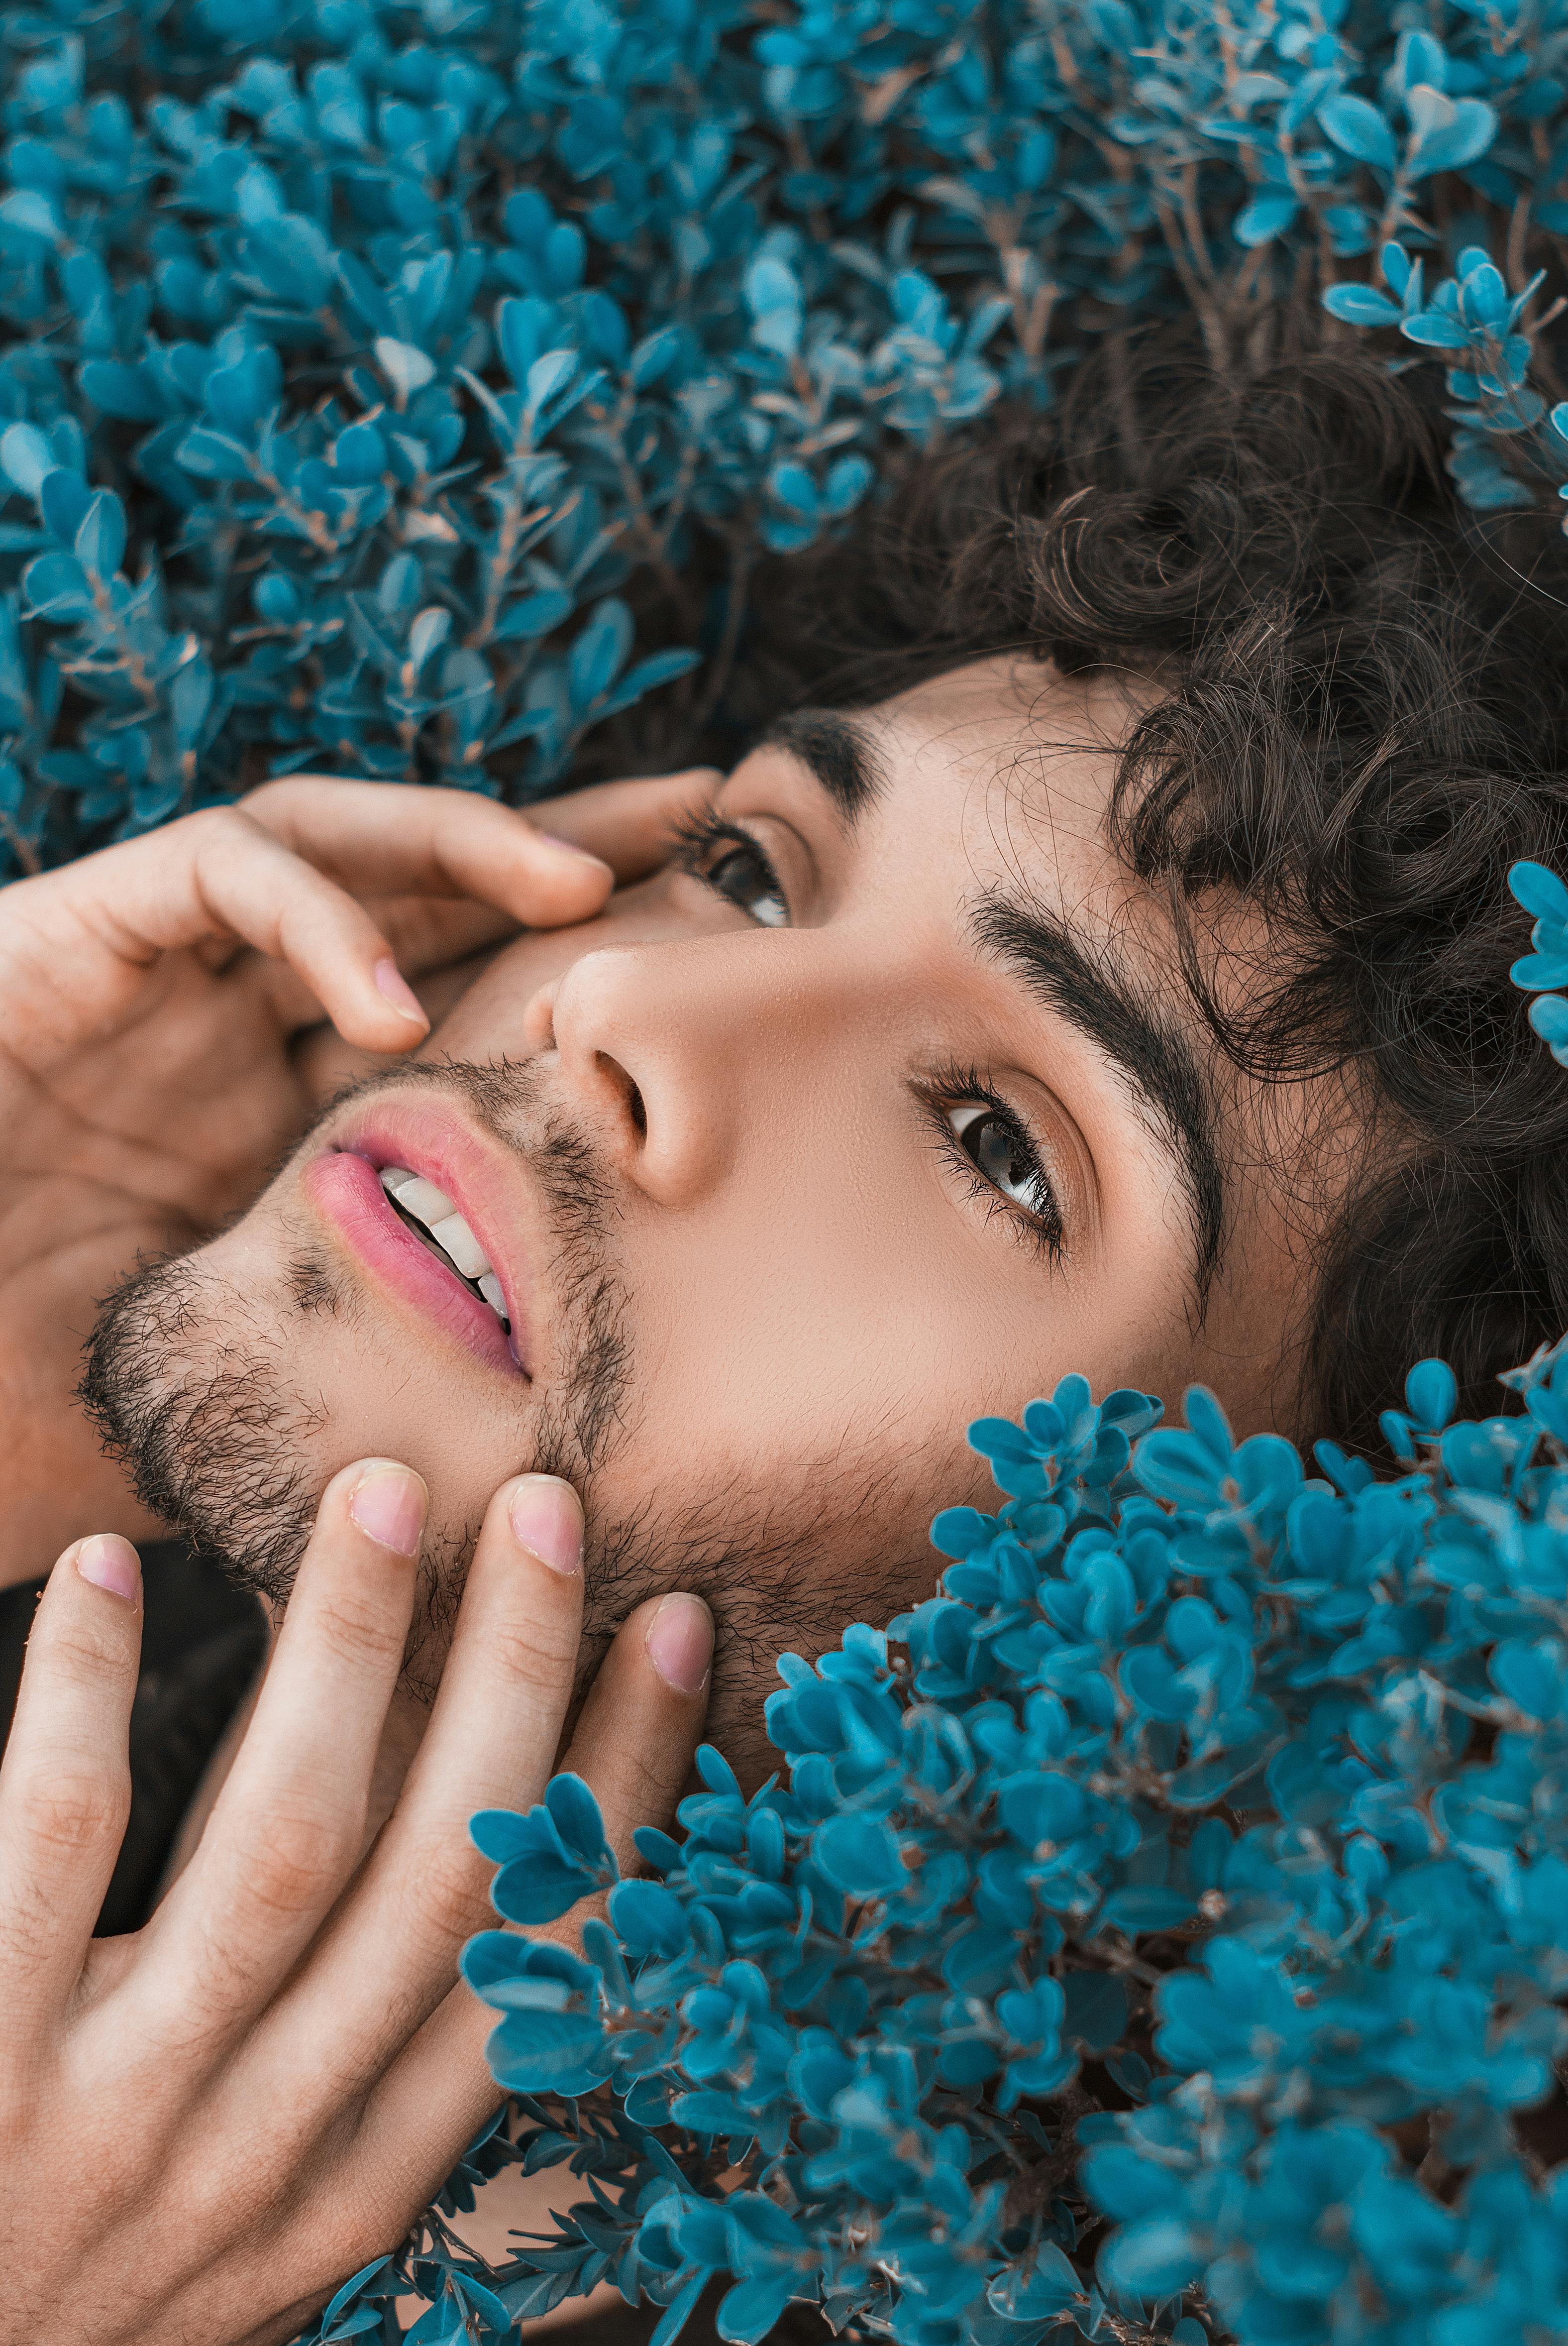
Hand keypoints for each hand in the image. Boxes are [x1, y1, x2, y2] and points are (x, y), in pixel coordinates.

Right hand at [0, 770, 713, 1585]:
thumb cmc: (23, 1404)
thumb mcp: (241, 1407)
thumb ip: (365, 1421)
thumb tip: (523, 1518)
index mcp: (288, 1112)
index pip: (463, 1002)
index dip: (580, 972)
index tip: (714, 973)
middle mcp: (234, 1026)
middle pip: (422, 885)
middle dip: (559, 840)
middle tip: (702, 819)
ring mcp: (159, 976)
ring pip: (330, 833)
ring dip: (459, 843)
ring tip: (578, 886)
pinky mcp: (73, 933)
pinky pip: (217, 870)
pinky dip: (321, 914)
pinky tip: (394, 1001)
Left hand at [0, 1463, 709, 2345]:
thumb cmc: (92, 2326)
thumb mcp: (271, 2251)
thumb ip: (367, 2096)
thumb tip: (488, 1911)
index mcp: (366, 2189)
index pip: (542, 1952)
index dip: (624, 1775)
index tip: (671, 1624)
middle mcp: (273, 2155)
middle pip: (441, 1874)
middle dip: (513, 1674)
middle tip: (543, 1507)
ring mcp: (125, 2117)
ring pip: (281, 1841)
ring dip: (347, 1652)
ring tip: (381, 1503)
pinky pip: (49, 1845)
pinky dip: (89, 1695)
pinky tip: (113, 1579)